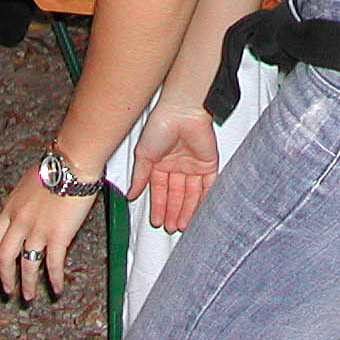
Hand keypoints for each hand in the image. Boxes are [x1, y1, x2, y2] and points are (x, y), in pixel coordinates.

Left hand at [0, 168, 97, 303]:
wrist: (72, 163)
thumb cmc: (54, 168)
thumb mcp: (26, 185)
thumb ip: (20, 204)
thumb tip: (21, 216)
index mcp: (9, 209)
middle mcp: (19, 222)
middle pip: (5, 257)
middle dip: (5, 277)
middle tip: (9, 290)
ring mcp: (38, 231)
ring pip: (27, 265)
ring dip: (27, 284)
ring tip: (28, 297)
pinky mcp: (58, 236)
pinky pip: (53, 264)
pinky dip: (53, 280)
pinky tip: (56, 289)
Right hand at [128, 103, 219, 233]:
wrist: (182, 112)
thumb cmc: (160, 126)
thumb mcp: (143, 155)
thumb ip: (139, 177)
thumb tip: (130, 195)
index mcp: (161, 162)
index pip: (160, 189)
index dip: (159, 206)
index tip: (157, 221)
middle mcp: (178, 165)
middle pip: (176, 194)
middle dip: (173, 211)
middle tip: (170, 228)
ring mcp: (194, 165)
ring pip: (191, 193)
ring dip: (187, 210)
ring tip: (181, 226)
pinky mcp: (209, 163)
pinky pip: (208, 185)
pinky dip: (203, 199)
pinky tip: (198, 213)